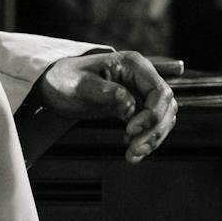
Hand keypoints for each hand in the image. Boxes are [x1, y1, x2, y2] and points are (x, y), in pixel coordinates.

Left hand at [37, 50, 176, 162]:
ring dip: (153, 139)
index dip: (152, 113)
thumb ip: (107, 93)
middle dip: (154, 130)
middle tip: (134, 149)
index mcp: (134, 65)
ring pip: (163, 118)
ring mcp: (141, 92)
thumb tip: (131, 107)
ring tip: (132, 155)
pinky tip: (132, 152)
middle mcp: (142, 77)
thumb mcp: (81, 85)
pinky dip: (147, 141)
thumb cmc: (65, 79)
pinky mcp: (136, 106)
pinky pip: (152, 125)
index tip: (131, 130)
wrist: (55, 85)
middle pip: (166, 106)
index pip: (160, 91)